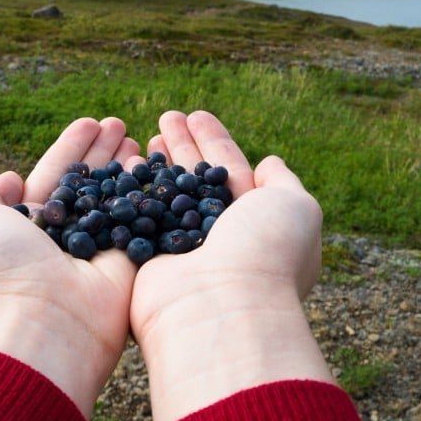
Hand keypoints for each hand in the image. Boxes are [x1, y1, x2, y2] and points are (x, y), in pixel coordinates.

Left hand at [0, 117, 139, 417]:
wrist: (41, 317)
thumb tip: (13, 179)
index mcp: (26, 226)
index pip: (53, 176)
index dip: (71, 148)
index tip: (89, 122)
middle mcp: (62, 237)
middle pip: (87, 182)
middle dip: (102, 151)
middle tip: (118, 123)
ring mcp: (97, 251)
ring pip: (114, 198)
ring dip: (126, 166)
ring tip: (137, 137)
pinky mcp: (126, 264)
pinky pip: (138, 220)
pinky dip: (145, 193)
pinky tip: (151, 164)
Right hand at [128, 110, 334, 420]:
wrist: (220, 305)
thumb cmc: (265, 252)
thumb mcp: (295, 207)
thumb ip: (283, 182)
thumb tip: (269, 162)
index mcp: (256, 227)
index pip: (233, 174)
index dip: (215, 143)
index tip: (196, 115)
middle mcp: (220, 241)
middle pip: (197, 181)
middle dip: (183, 147)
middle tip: (166, 116)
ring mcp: (183, 253)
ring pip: (169, 197)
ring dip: (159, 164)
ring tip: (147, 133)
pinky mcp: (150, 264)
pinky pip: (142, 217)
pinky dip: (135, 190)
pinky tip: (125, 164)